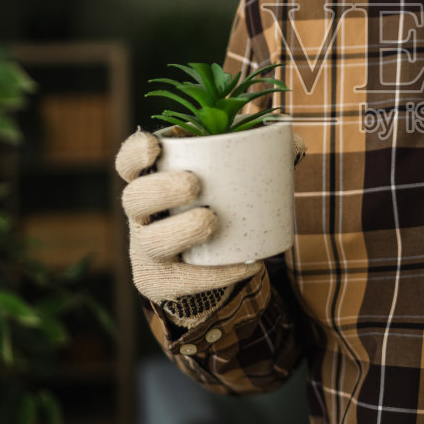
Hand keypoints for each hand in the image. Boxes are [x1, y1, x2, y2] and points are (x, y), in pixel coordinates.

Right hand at [114, 129, 261, 304]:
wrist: (207, 259)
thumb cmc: (215, 202)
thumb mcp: (230, 175)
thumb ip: (259, 153)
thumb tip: (295, 142)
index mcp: (151, 179)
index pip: (128, 162)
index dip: (134, 153)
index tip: (154, 146)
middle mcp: (141, 214)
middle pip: (134, 198)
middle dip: (160, 189)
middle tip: (193, 184)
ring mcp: (147, 248)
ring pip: (151, 241)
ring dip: (179, 230)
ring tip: (211, 221)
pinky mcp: (162, 281)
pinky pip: (184, 280)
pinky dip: (217, 274)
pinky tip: (246, 265)